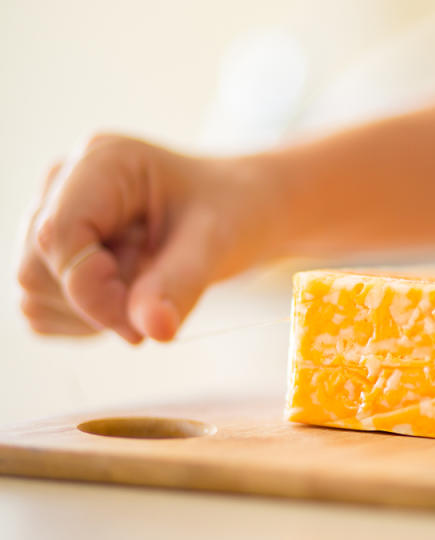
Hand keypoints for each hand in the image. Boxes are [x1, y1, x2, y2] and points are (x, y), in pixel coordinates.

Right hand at [17, 134, 281, 342]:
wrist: (240, 208)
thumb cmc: (233, 211)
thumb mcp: (217, 242)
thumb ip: (180, 283)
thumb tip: (153, 331)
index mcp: (102, 162)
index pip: (59, 235)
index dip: (92, 290)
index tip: (142, 318)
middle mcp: (64, 182)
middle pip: (36, 268)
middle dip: (94, 301)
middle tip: (155, 297)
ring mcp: (53, 215)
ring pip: (33, 291)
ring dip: (91, 313)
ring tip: (148, 283)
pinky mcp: (54, 251)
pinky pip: (43, 307)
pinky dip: (84, 320)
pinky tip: (129, 295)